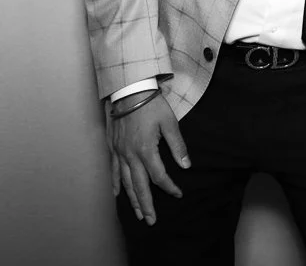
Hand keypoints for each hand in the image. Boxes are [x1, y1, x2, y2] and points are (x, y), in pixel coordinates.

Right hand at [106, 91, 190, 224]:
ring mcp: (120, 153)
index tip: (178, 194)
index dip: (169, 187)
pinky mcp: (113, 148)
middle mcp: (131, 155)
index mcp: (146, 150)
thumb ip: (178, 145)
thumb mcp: (170, 122)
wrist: (129, 91)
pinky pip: (113, 171)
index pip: (159, 176)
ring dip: (132, 200)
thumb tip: (186, 165)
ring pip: (126, 183)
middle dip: (146, 205)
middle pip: (139, 186)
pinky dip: (116, 185)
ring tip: (138, 214)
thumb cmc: (151, 105)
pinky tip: (118, 195)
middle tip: (151, 220)